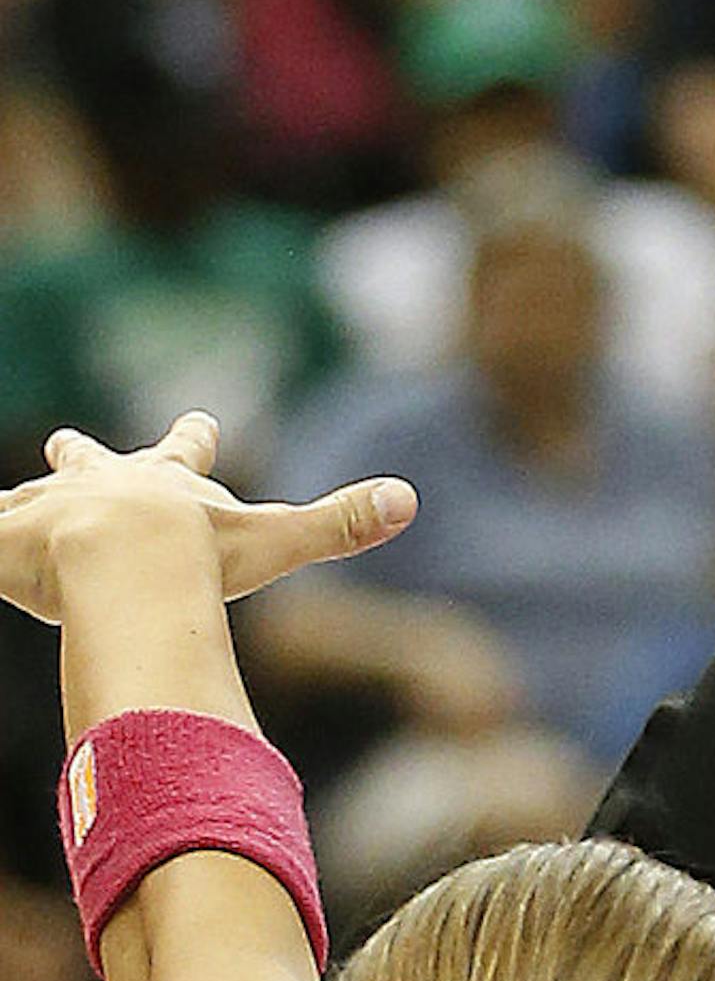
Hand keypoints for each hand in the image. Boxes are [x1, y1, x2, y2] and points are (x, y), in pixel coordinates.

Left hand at [0, 414, 415, 627]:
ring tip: (12, 515)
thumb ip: (338, 524)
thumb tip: (408, 499)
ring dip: (28, 509)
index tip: (198, 420)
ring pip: (34, 502)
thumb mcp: (275, 540)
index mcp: (166, 484)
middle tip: (66, 443)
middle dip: (83, 457)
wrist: (121, 560)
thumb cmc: (197, 555)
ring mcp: (54, 509)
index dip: (192, 441)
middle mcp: (106, 486)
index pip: (184, 454)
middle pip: (91, 462)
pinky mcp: (11, 539)